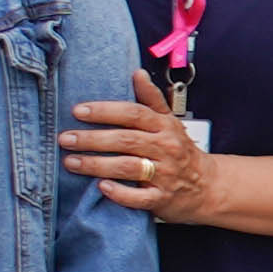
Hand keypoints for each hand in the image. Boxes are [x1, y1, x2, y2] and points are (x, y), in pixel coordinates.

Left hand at [64, 70, 216, 225]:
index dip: (105, 111)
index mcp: (164, 126)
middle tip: (66, 139)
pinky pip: (140, 197)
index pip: (133, 113)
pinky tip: (101, 188)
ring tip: (72, 162)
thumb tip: (137, 73)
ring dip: (97, 165)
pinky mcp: (162, 198)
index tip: (78, 111)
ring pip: (128, 167)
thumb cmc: (181, 151)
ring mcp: (165, 174)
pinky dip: (120, 193)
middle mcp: (165, 148)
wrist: (206, 185)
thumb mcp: (169, 121)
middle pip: (126, 140)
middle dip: (92, 139)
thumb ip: (151, 99)